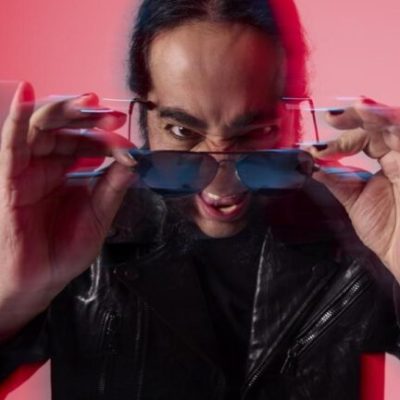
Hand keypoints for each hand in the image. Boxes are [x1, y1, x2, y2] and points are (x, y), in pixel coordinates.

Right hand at [0, 82, 135, 335]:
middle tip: (111, 116)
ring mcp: (28, 170)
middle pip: (64, 127)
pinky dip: (18, 117)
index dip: (106, 136)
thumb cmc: (66, 248)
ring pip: (41, 127)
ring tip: (88, 103)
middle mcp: (48, 165)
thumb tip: (134, 160)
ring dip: (64, 111)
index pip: (87, 142)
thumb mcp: (100, 214)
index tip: (126, 137)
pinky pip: (11, 143)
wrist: (40, 279)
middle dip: (88, 117)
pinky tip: (27, 93)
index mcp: (69, 172)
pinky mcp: (11, 179)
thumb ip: (113, 186)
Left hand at [308, 98, 399, 281]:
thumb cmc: (390, 234)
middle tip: (330, 118)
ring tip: (352, 109)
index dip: (339, 141)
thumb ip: (337, 182)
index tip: (314, 150)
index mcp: (387, 164)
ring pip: (394, 122)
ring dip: (371, 113)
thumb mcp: (355, 203)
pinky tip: (368, 113)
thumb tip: (313, 167)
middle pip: (378, 124)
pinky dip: (389, 121)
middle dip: (353, 117)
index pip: (363, 140)